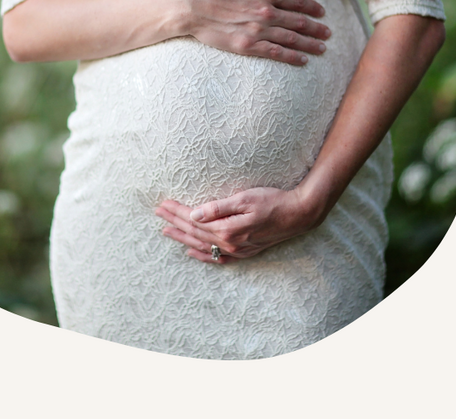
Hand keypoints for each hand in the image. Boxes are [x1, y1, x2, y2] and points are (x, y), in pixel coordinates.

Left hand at [154, 186, 324, 263]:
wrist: (298, 214)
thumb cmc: (272, 201)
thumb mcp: (244, 198)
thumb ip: (218, 208)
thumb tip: (194, 214)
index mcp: (227, 229)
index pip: (194, 219)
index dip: (177, 211)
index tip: (163, 204)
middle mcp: (230, 243)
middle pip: (195, 232)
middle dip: (175, 222)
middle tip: (158, 213)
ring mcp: (237, 250)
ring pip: (202, 244)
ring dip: (183, 237)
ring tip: (166, 231)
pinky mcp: (244, 251)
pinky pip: (218, 257)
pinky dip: (202, 255)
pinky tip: (191, 251)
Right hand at [179, 0, 330, 65]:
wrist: (192, 6)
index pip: (296, 1)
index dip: (312, 8)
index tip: (322, 13)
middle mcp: (267, 12)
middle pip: (299, 22)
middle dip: (316, 28)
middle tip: (328, 33)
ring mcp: (259, 30)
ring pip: (292, 39)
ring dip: (310, 44)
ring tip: (322, 48)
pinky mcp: (248, 46)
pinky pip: (276, 52)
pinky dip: (292, 56)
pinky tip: (303, 60)